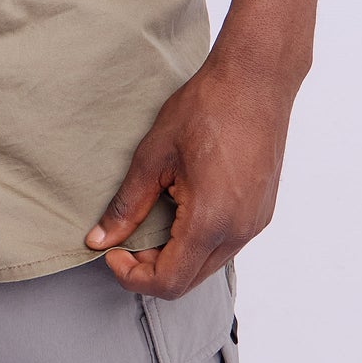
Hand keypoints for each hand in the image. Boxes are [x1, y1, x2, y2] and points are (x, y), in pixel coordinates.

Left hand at [84, 50, 298, 297]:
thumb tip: (99, 239)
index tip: (113, 253)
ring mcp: (255, 223)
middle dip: (151, 269)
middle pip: (189, 280)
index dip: (132, 276)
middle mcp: (238, 231)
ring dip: (175, 255)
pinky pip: (226, 244)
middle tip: (126, 239)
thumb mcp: (154, 155)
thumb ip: (127, 204)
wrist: (255, 80)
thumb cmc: (206, 108)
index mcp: (210, 221)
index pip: (169, 282)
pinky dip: (198, 241)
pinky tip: (182, 207)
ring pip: (208, 264)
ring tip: (153, 219)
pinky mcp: (262, 212)